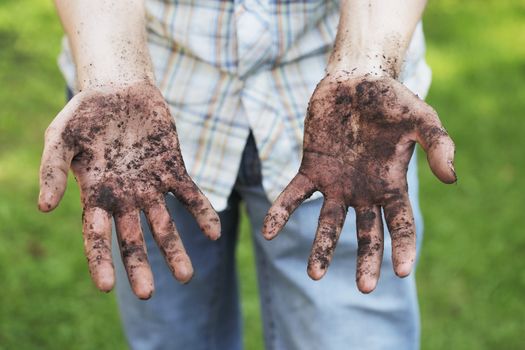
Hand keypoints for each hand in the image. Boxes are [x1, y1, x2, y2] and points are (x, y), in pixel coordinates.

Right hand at [38, 82, 220, 298]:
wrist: (119, 89)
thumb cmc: (85, 114)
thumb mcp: (60, 137)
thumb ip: (52, 169)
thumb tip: (44, 206)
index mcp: (96, 195)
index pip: (97, 236)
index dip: (100, 260)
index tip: (106, 286)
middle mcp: (125, 197)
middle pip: (133, 239)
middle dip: (140, 265)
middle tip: (148, 294)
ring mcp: (151, 185)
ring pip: (164, 224)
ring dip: (175, 249)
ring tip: (186, 276)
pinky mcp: (173, 169)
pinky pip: (189, 196)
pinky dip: (201, 212)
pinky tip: (214, 232)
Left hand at [263, 73, 455, 292]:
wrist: (355, 79)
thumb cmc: (391, 98)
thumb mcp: (422, 118)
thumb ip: (439, 145)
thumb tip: (451, 178)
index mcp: (391, 184)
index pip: (400, 223)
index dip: (403, 247)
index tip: (403, 271)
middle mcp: (363, 190)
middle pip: (366, 232)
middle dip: (366, 259)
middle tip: (364, 288)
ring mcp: (336, 183)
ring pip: (329, 222)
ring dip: (321, 247)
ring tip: (314, 274)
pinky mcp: (311, 169)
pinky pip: (294, 196)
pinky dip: (281, 213)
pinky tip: (268, 232)